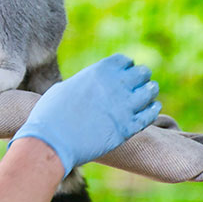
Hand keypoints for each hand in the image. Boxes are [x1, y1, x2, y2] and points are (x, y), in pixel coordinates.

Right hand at [9, 54, 160, 176]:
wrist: (52, 140)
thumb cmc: (50, 114)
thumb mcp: (64, 88)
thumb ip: (83, 84)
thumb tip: (88, 86)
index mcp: (98, 71)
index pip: (124, 61)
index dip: (126, 66)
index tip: (124, 73)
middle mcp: (114, 85)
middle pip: (141, 73)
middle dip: (141, 77)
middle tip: (138, 84)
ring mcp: (123, 107)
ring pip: (150, 92)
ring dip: (149, 92)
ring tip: (146, 95)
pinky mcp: (127, 128)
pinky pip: (149, 115)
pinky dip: (152, 110)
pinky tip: (152, 109)